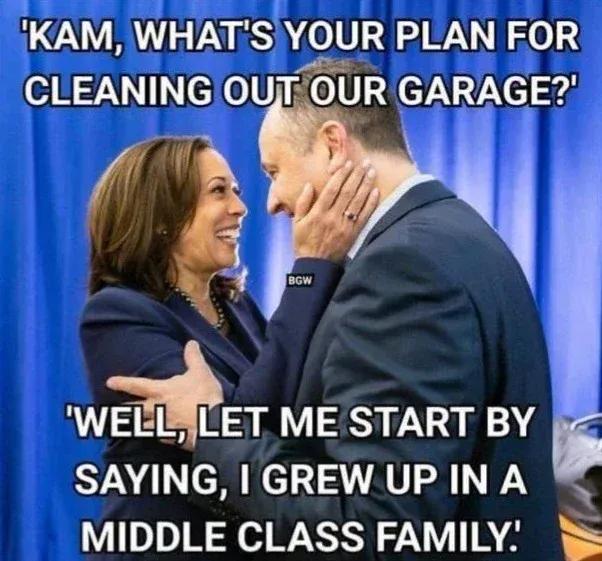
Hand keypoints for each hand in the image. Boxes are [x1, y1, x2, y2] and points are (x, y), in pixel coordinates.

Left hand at [106, 341, 222, 451]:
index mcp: (161, 391)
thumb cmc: (203, 397)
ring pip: (141, 426)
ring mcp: (160, 425)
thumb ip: (193, 358)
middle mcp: (155, 409)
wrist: (210, 425)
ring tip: (130, 425)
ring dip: (135, 424)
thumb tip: (191, 343)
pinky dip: (154, 434)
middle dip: (124, 410)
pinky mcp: (168, 438)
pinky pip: (157, 436)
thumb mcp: (201, 372)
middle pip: (134, 410)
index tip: (109, 382)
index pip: (136, 385)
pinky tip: (155, 435)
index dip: (122, 383)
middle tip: (115, 410)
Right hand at [293, 160, 378, 263]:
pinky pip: (364, 216)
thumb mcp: (297, 223)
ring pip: (357, 201)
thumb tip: (308, 185)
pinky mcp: (353, 233)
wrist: (315, 265)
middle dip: (357, 176)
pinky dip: (371, 203)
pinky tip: (376, 191)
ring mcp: (344, 225)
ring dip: (366, 185)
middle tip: (365, 162)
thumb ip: (302, 203)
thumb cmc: (304, 243)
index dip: (341, 175)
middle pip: (347, 192)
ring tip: (372, 171)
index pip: (331, 189)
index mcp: (318, 213)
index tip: (348, 164)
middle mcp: (332, 217)